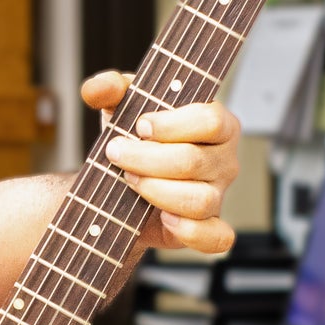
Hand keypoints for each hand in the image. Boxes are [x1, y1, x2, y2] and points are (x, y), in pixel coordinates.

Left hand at [81, 71, 241, 254]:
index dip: (173, 125)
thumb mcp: (120, 106)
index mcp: (217, 124)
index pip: (211, 121)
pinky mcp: (208, 227)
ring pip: (199, 200)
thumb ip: (109, 88)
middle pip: (193, 161)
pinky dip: (190, 231)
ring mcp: (218, 195)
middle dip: (146, 159)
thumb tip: (100, 87)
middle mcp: (225, 160)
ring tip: (130, 181)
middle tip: (116, 153)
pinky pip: (216, 238)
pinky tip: (163, 218)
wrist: (122, 180)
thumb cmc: (134, 137)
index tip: (140, 126)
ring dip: (156, 191)